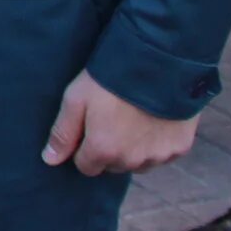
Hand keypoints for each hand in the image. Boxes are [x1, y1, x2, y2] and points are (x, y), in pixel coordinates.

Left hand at [43, 71, 198, 175]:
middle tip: (113, 117)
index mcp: (104, 151)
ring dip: (134, 148)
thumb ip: (62, 133)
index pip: (86, 167)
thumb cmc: (111, 78)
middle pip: (113, 165)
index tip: (90, 125)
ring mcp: (158, 156)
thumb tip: (49, 160)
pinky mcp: (180, 148)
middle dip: (109, 148)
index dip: (84, 147)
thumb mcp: (76, 99)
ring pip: (138, 162)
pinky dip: (157, 142)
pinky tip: (155, 118)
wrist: (160, 63)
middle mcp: (132, 161)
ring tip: (134, 116)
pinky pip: (163, 154)